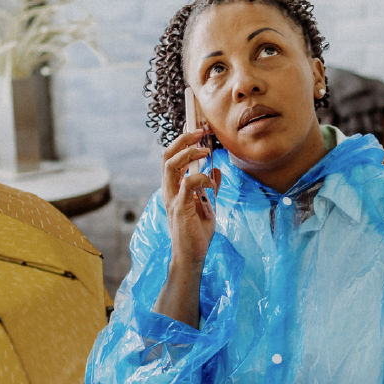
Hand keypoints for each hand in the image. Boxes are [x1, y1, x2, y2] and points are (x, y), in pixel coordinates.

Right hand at [160, 129, 220, 265]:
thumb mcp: (208, 206)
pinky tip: (211, 182)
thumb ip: (210, 188)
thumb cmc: (197, 234)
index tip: (193, 126)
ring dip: (189, 153)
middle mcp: (168, 190)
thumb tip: (216, 169)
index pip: (172, 158)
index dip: (181, 141)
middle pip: (167, 156)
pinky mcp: (180, 208)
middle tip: (200, 131)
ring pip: (171, 165)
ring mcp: (172, 199)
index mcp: (173, 188)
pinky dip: (201, 178)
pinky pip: (188, 184)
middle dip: (183, 140)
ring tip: (205, 150)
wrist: (192, 257)